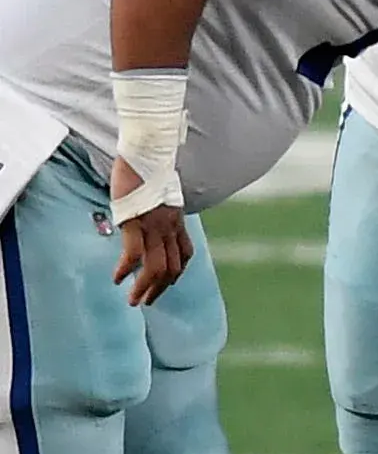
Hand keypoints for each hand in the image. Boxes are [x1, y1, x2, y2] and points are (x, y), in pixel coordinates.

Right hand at [108, 160, 192, 305]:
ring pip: (156, 267)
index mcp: (177, 221)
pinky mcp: (136, 223)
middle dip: (160, 288)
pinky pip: (134, 254)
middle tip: (147, 301)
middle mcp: (170, 228)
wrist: (147, 153)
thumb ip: (159, 209)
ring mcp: (154, 227)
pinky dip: (127, 270)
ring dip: (145, 287)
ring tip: (134, 300)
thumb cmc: (149, 170)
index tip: (168, 283)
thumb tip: (150, 214)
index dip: (177, 272)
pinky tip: (117, 278)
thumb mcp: (161, 194)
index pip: (184, 254)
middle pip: (172, 268)